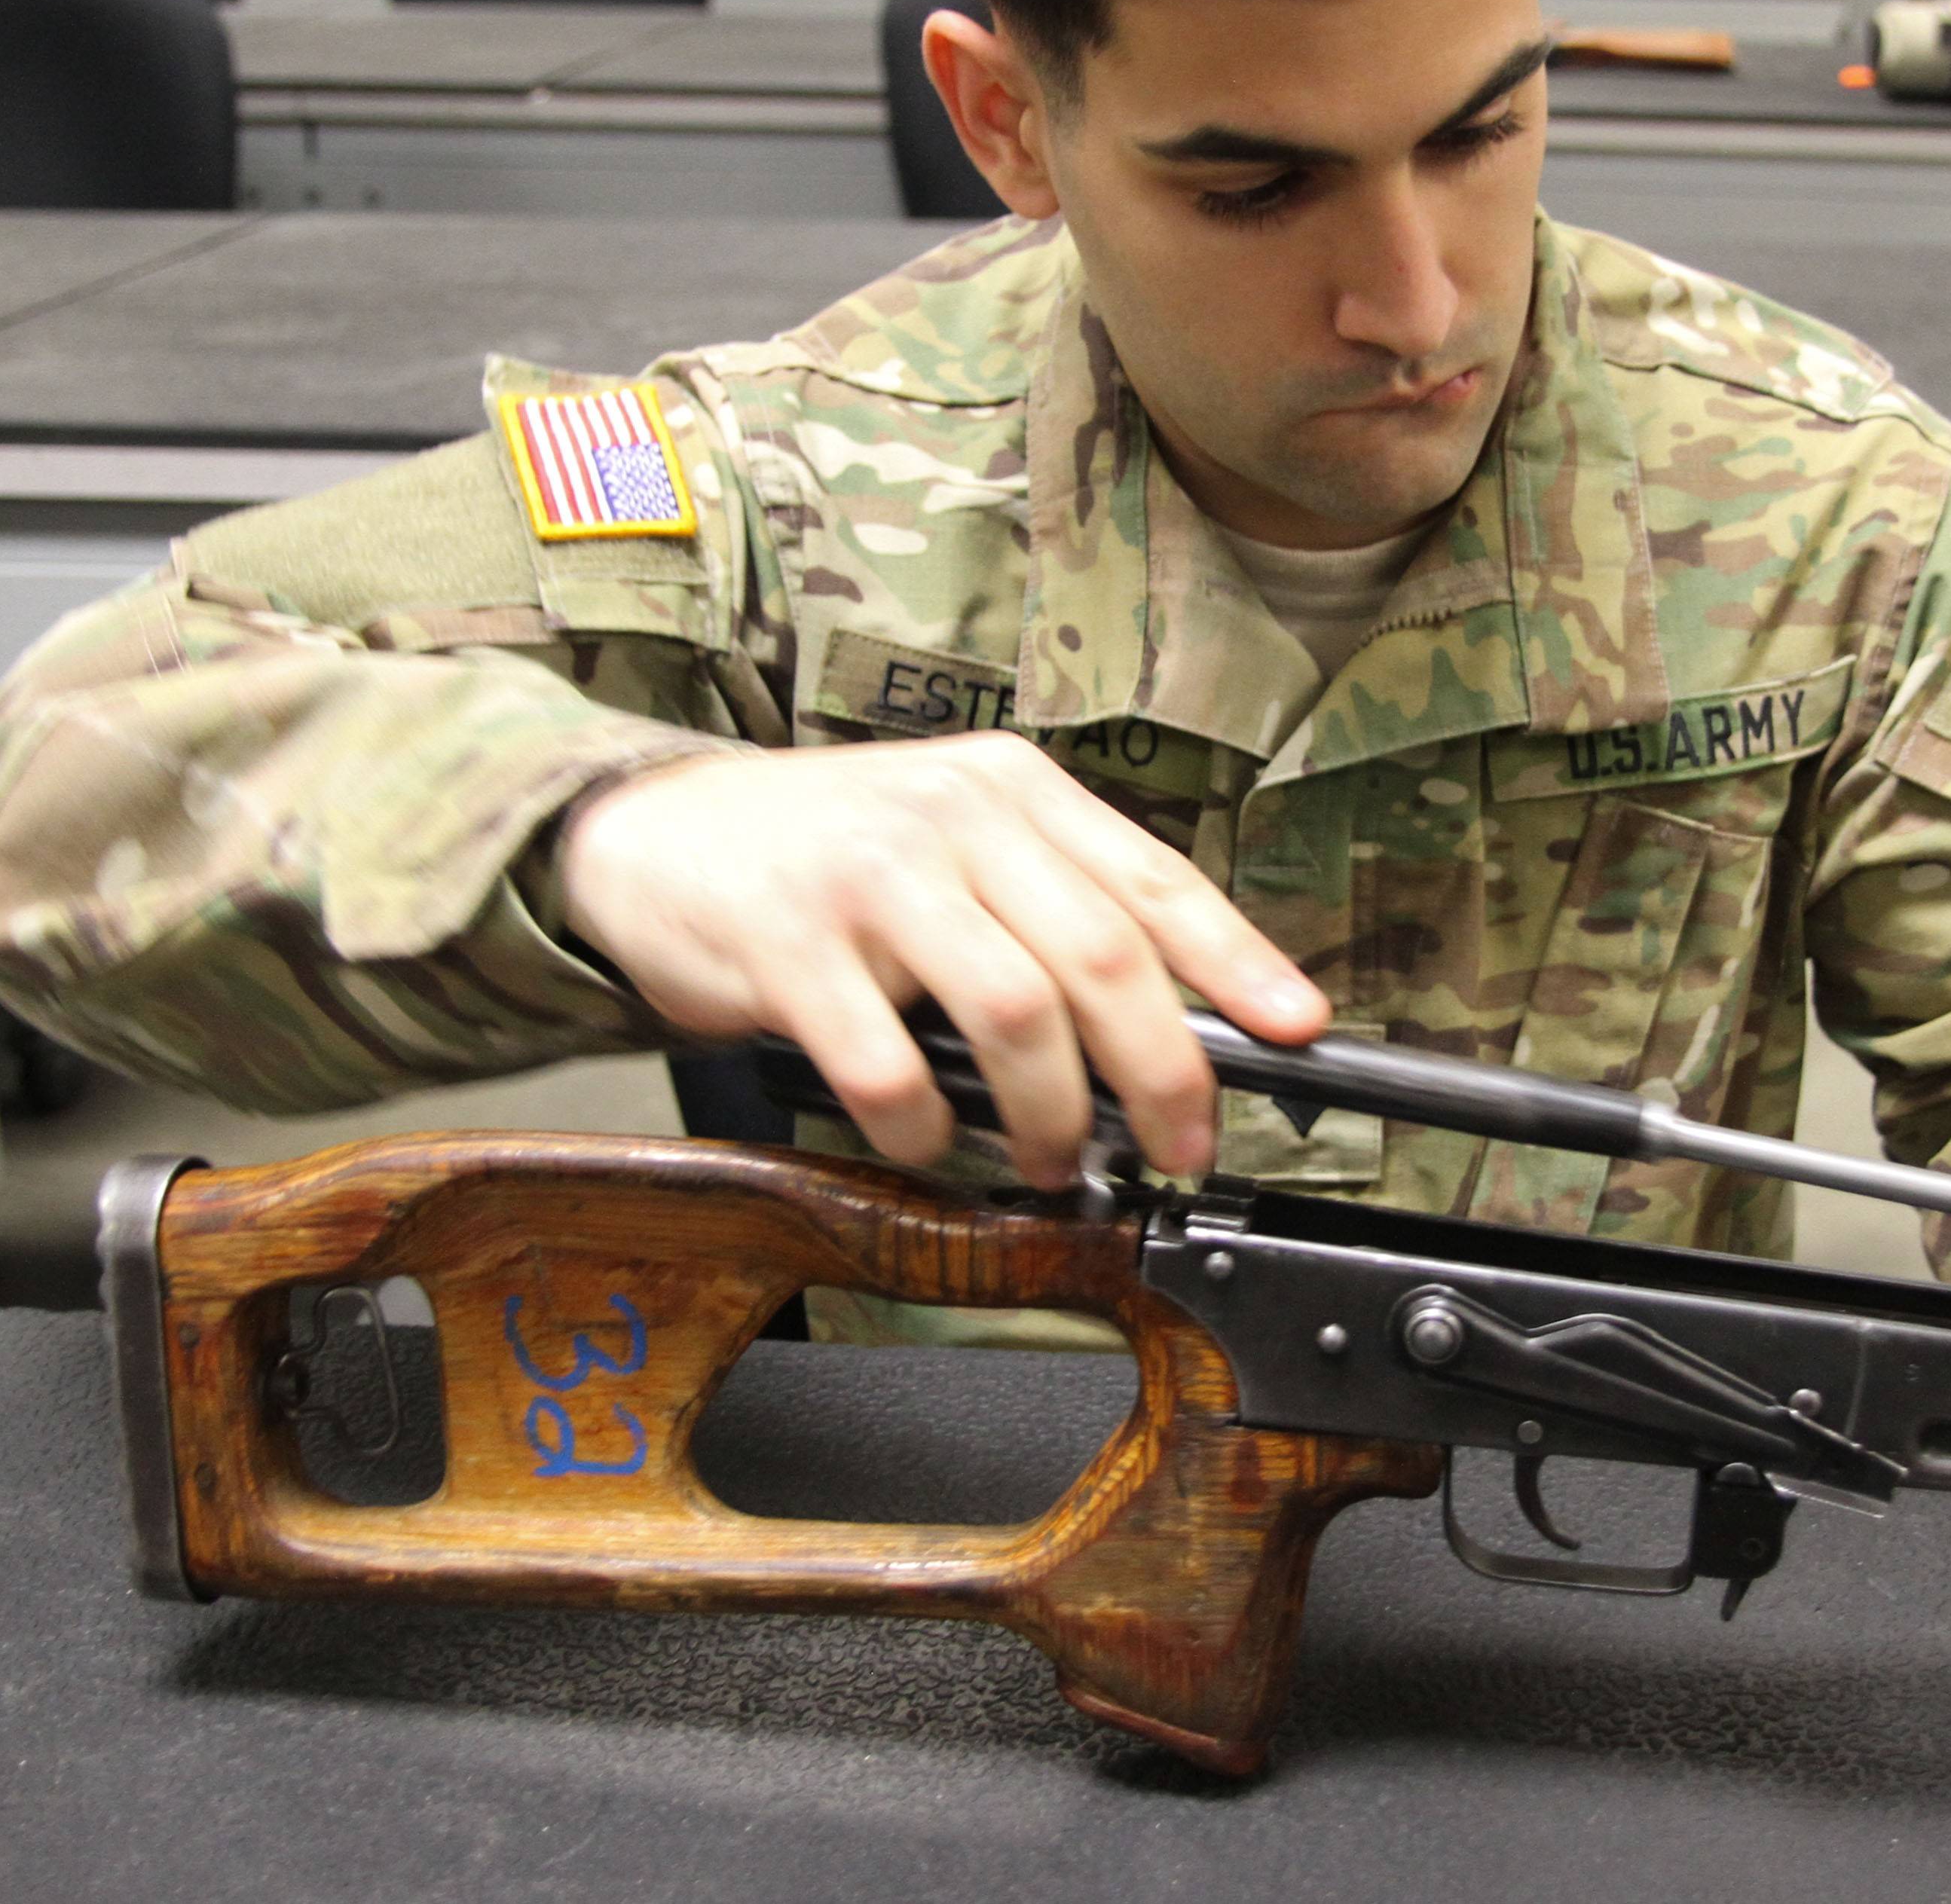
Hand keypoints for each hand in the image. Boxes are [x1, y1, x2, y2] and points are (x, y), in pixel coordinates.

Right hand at [557, 732, 1327, 1179]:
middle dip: (1162, 1070)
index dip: (1239, 963)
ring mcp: (870, 875)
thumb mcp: (958, 843)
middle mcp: (955, 818)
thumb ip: (1054, 908)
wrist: (652, 832)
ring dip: (1051, 1111)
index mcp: (1016, 792)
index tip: (1298, 1030)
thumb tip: (1173, 1024)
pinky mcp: (787, 940)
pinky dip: (925, 1127)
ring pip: (1013, 1009)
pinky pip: (885, 1062)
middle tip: (1180, 1145)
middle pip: (1101, 955)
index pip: (1155, 882)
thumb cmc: (828, 856)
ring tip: (1054, 1159)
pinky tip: (932, 1143)